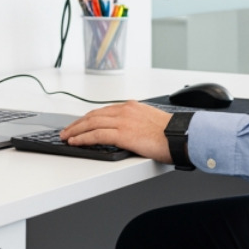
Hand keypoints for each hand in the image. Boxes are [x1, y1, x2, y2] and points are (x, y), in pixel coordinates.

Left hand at [60, 101, 174, 162]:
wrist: (182, 137)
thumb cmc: (171, 134)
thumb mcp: (150, 121)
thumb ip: (135, 122)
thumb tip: (125, 132)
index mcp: (131, 106)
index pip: (102, 111)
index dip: (87, 118)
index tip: (79, 124)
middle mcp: (125, 110)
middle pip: (93, 115)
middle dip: (77, 124)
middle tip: (66, 131)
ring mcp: (123, 121)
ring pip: (91, 123)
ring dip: (76, 131)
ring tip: (66, 137)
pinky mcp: (123, 134)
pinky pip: (97, 135)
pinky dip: (83, 138)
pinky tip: (76, 142)